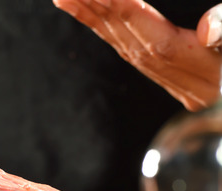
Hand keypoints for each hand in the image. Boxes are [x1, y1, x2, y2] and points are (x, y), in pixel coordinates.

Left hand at [53, 0, 221, 110]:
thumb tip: (210, 29)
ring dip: (90, 19)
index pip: (141, 26)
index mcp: (188, 58)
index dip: (115, 6)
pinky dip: (108, 32)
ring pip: (119, 42)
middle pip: (121, 33)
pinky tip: (93, 18)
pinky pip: (129, 50)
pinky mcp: (172, 75)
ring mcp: (169, 74)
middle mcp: (171, 68)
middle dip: (90, 8)